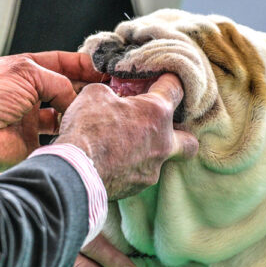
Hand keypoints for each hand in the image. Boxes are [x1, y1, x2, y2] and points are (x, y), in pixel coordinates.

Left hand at [0, 52, 105, 170]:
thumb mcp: (27, 74)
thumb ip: (59, 82)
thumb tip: (77, 100)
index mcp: (25, 70)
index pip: (60, 63)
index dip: (82, 64)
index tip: (104, 67)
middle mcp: (29, 93)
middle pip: (65, 87)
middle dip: (86, 87)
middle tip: (110, 88)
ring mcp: (31, 117)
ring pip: (65, 112)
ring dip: (80, 110)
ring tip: (99, 107)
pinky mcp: (32, 140)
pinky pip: (58, 135)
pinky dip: (71, 131)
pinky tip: (82, 126)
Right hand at [56, 73, 198, 199]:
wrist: (75, 171)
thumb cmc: (87, 129)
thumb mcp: (94, 94)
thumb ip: (110, 92)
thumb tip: (111, 97)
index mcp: (157, 112)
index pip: (176, 89)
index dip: (170, 80)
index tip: (163, 79)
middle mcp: (163, 142)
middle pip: (190, 141)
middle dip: (181, 133)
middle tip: (164, 128)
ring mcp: (153, 168)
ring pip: (160, 159)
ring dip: (147, 150)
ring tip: (126, 145)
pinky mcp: (138, 187)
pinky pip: (139, 174)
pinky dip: (129, 166)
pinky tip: (111, 161)